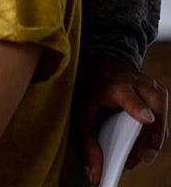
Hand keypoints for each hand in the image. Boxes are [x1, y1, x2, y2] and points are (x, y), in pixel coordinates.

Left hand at [73, 56, 168, 183]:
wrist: (104, 66)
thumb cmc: (90, 89)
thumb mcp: (80, 112)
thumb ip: (86, 143)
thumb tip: (94, 174)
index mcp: (116, 85)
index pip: (130, 96)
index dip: (138, 108)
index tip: (145, 118)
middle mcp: (140, 85)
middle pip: (152, 118)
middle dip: (144, 144)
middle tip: (131, 162)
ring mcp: (155, 91)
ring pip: (160, 125)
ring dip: (148, 145)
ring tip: (132, 158)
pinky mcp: (162, 98)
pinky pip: (161, 125)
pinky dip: (151, 138)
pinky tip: (138, 147)